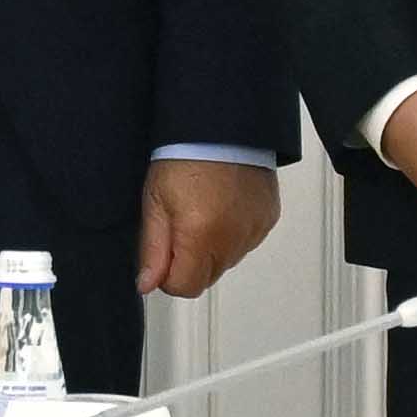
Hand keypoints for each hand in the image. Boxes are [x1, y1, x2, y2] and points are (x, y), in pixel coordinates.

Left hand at [137, 156, 282, 301]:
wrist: (221, 128)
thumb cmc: (183, 158)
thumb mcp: (154, 202)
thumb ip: (152, 249)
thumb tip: (148, 285)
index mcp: (201, 237)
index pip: (186, 287)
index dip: (167, 277)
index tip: (162, 254)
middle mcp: (233, 240)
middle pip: (207, 277)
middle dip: (188, 263)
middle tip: (178, 227)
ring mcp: (254, 231)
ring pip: (226, 262)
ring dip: (211, 249)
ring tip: (201, 212)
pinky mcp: (267, 220)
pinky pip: (245, 243)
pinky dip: (231, 235)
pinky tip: (221, 208)